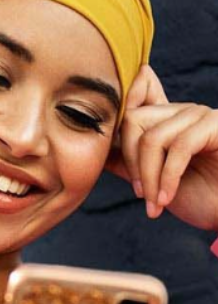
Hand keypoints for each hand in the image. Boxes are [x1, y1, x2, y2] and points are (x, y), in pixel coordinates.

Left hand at [104, 63, 217, 229]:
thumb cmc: (200, 199)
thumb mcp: (153, 183)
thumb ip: (128, 165)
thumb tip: (99, 153)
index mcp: (168, 121)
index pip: (134, 98)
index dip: (117, 113)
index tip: (109, 151)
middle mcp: (184, 112)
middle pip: (133, 121)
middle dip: (131, 163)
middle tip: (140, 195)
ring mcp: (201, 116)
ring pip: (152, 139)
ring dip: (149, 178)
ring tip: (154, 205)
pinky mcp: (216, 126)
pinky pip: (179, 148)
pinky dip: (168, 178)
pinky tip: (166, 200)